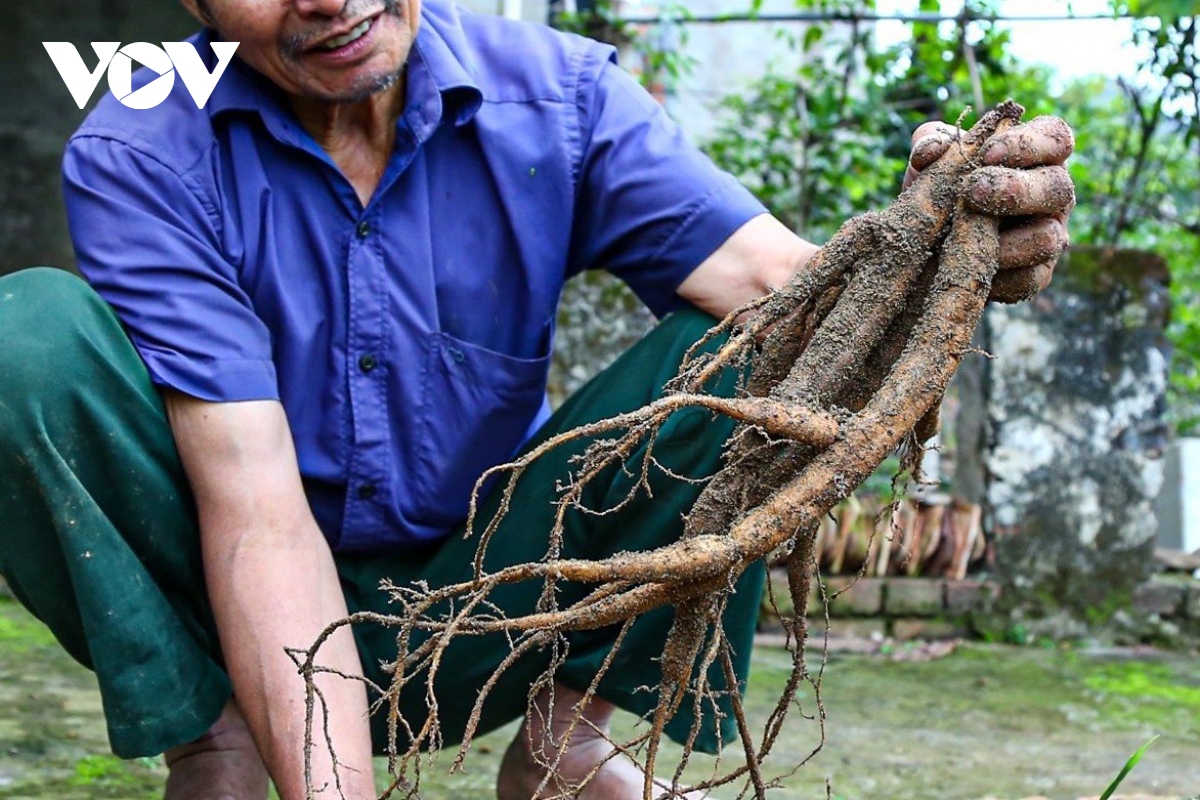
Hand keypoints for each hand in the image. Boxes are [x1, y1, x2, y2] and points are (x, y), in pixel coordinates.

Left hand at [905, 114, 1075, 302]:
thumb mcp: (932, 160)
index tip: (988, 153)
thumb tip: (929, 150)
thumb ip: (930, 142)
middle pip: (1059, 188)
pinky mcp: (1038, 273)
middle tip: (972, 192)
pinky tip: (967, 268)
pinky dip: (998, 276)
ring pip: (1051, 238)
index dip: (1028, 143)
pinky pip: (1030, 279)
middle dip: (1015, 190)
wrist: (927, 245)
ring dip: (1008, 239)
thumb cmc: (939, 188)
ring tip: (966, 236)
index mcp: (1038, 155)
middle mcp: (1053, 193)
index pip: (1056, 137)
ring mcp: (1051, 234)